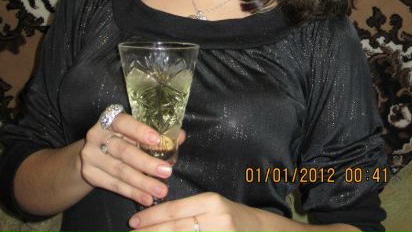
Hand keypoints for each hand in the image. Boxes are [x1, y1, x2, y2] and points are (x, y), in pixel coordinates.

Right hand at [79, 111, 184, 206]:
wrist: (90, 153)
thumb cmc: (119, 138)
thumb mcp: (132, 132)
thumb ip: (155, 134)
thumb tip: (179, 137)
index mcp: (110, 119)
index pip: (124, 123)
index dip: (140, 131)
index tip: (157, 140)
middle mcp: (97, 135)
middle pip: (124, 151)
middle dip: (147, 163)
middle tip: (167, 172)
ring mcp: (91, 155)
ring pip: (120, 171)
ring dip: (142, 183)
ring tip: (161, 190)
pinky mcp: (89, 174)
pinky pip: (114, 185)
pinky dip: (132, 192)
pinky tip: (147, 198)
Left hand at [128, 192, 265, 230]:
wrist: (258, 231)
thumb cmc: (230, 216)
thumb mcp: (212, 205)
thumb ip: (188, 210)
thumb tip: (157, 218)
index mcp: (211, 202)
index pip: (175, 209)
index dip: (153, 217)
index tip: (134, 221)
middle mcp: (216, 219)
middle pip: (175, 228)